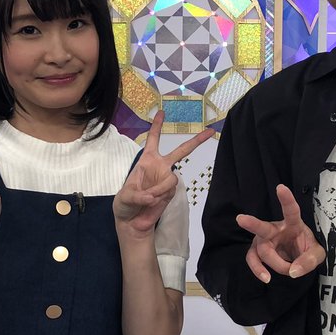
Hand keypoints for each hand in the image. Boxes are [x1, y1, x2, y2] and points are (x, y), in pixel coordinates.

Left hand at [114, 111, 214, 235]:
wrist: (133, 221)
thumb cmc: (125, 204)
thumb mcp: (124, 197)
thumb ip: (138, 195)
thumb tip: (152, 196)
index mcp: (147, 160)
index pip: (153, 139)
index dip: (157, 126)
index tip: (162, 112)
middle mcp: (160, 167)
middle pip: (181, 151)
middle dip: (196, 141)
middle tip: (210, 131)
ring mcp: (167, 180)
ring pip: (172, 179)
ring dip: (159, 189)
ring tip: (148, 197)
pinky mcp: (171, 192)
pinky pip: (170, 191)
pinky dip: (160, 196)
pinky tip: (152, 202)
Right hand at [236, 184, 325, 282]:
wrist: (299, 257)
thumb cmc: (307, 249)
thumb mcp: (317, 254)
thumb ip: (310, 260)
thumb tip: (293, 271)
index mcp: (293, 224)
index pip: (291, 211)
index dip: (286, 200)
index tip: (281, 187)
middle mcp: (275, 229)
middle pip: (262, 228)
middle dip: (252, 223)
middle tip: (240, 219)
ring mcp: (264, 240)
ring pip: (262, 251)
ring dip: (275, 263)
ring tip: (288, 270)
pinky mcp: (257, 251)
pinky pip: (252, 259)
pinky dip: (258, 270)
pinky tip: (266, 277)